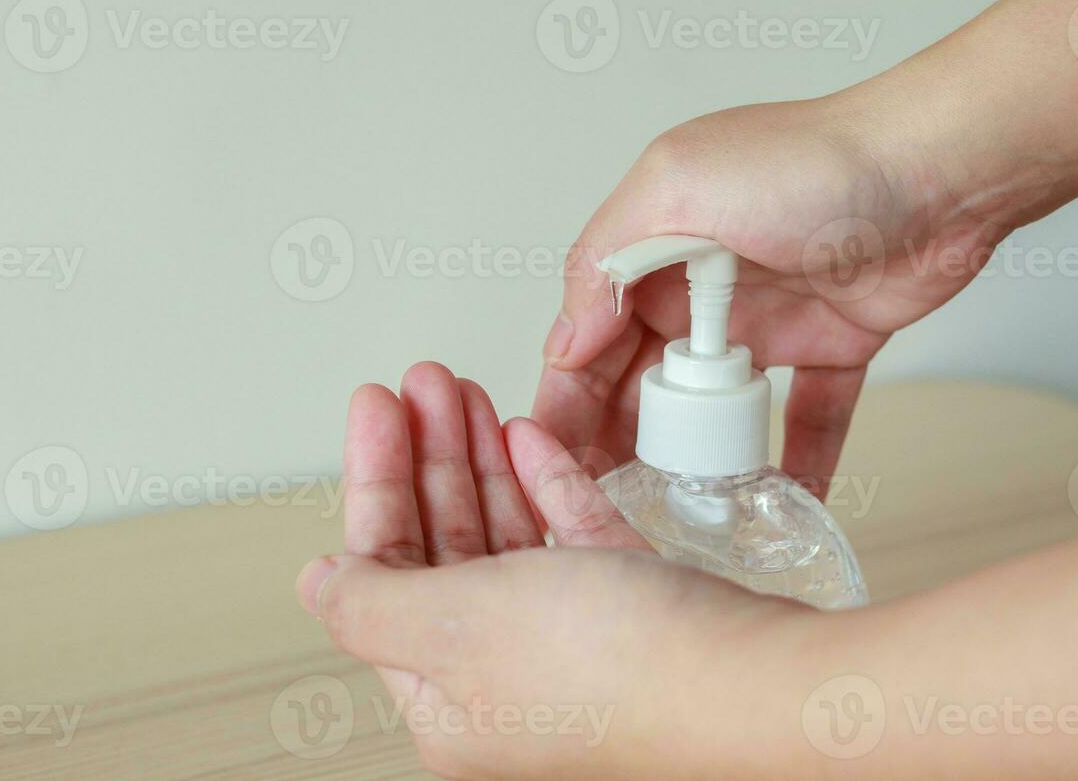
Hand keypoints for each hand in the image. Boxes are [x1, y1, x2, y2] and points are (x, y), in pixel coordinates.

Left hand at [298, 362, 813, 779]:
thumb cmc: (624, 671)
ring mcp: (573, 643)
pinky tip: (530, 438)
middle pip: (445, 545)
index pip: (385, 571)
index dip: (375, 480)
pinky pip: (571, 536)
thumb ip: (372, 602)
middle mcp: (506, 674)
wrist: (758, 682)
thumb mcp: (458, 626)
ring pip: (507, 535)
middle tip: (427, 384)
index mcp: (447, 694)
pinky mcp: (634, 610)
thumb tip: (319, 584)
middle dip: (431, 454)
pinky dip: (546, 482)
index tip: (377, 406)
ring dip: (482, 458)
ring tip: (469, 395)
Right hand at [533, 88, 1033, 494]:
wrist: (940, 168)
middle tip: (603, 504)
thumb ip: (607, 260)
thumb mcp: (678, 186)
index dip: (565, 396)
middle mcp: (704, 280)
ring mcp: (770, 316)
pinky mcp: (833, 341)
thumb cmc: (812, 161)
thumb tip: (564, 340)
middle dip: (616, 440)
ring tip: (676, 514)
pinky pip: (806, 413)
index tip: (549, 458)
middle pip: (643, 377)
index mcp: (655, 241)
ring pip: (715, 405)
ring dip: (695, 455)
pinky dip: (795, 457)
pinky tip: (778, 499)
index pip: (590, 332)